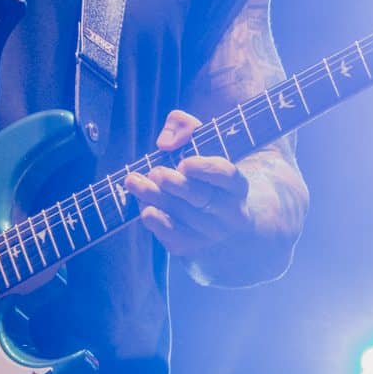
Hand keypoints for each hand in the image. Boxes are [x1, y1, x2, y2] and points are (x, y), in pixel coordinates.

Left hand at [124, 109, 252, 257]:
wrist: (219, 214)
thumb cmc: (205, 171)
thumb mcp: (202, 141)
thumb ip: (184, 127)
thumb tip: (165, 143)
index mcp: (237, 184)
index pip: (226, 175)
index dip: (205, 169)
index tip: (183, 163)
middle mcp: (231, 213)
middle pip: (200, 198)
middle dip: (173, 184)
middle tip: (154, 172)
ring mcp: (213, 233)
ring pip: (183, 217)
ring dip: (155, 198)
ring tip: (134, 182)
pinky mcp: (194, 246)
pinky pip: (175, 238)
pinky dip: (157, 223)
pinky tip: (144, 207)